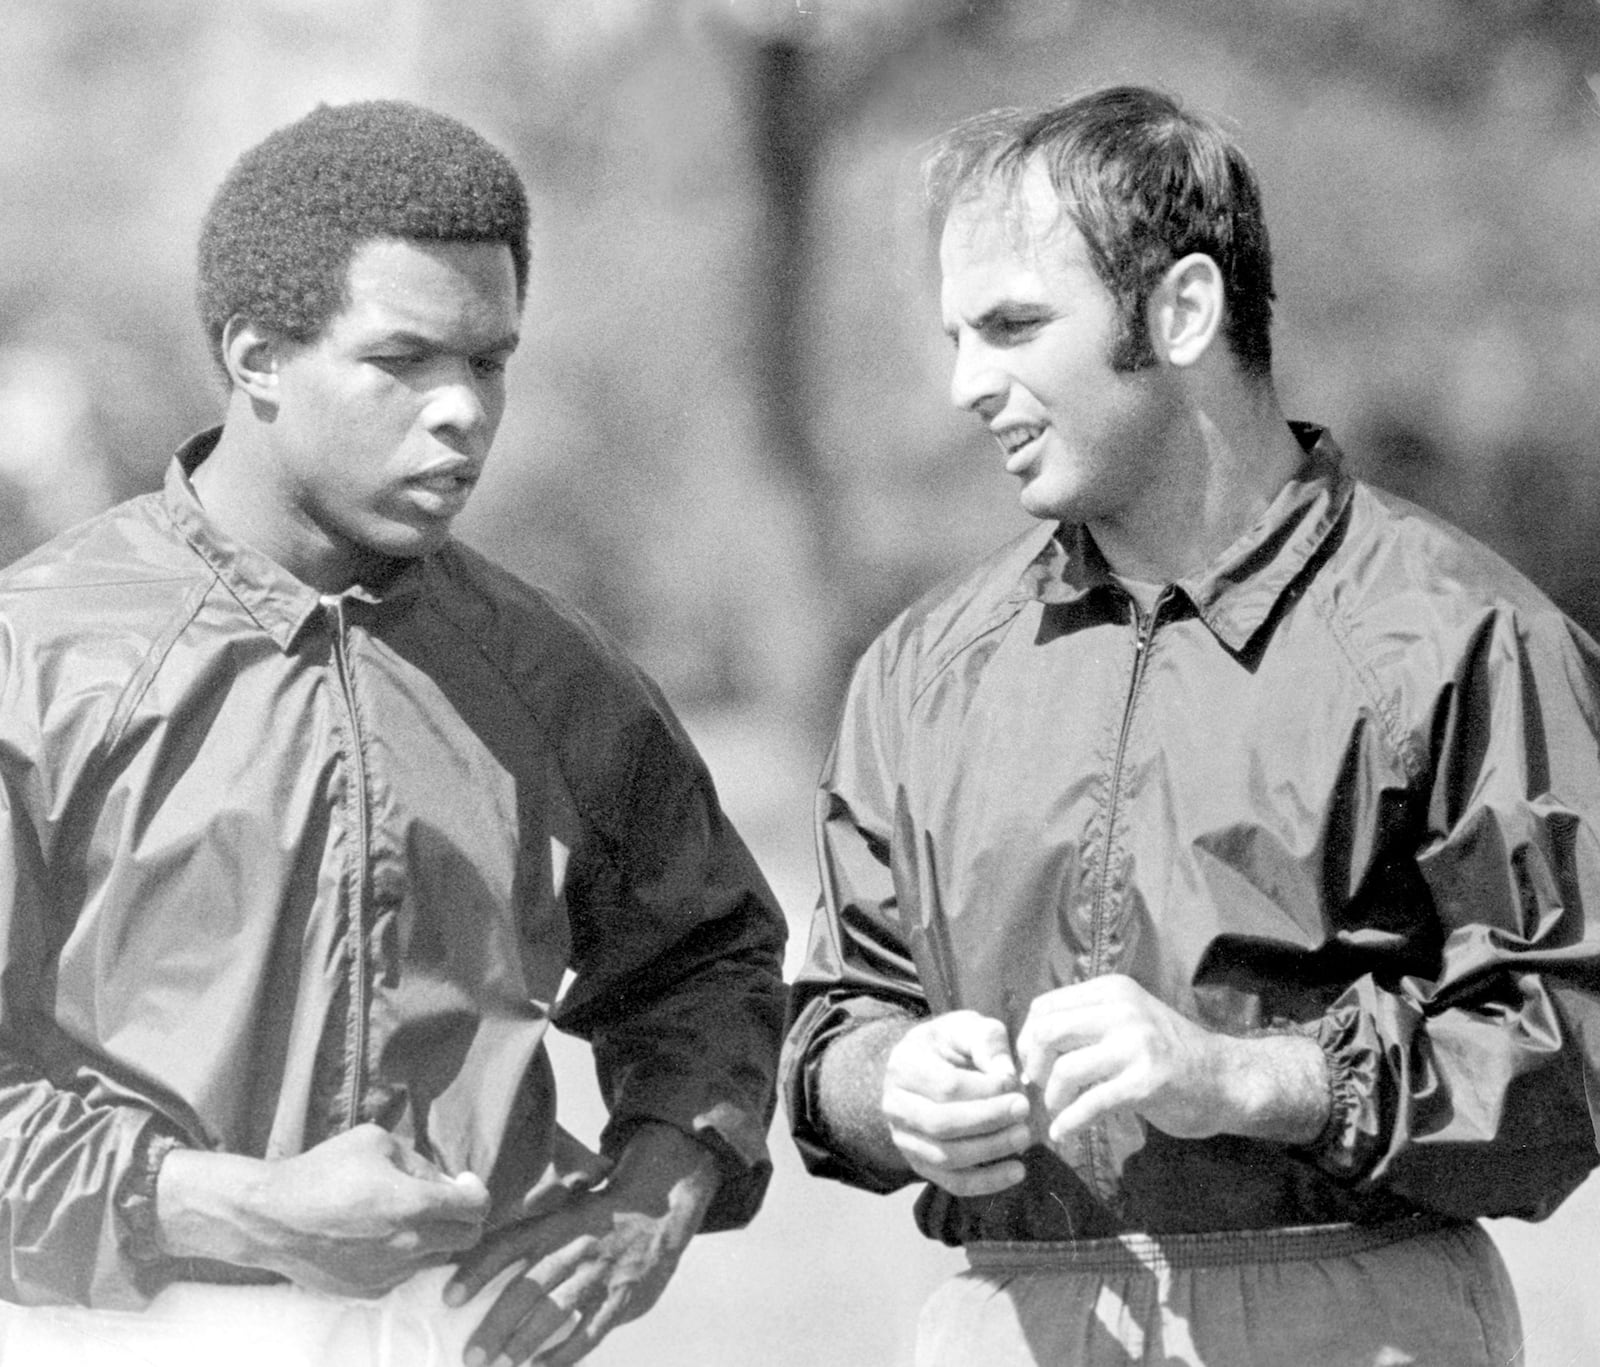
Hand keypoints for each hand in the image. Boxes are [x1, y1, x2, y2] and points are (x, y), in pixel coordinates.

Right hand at [157, 1123, 490, 1296]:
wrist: (271, 1218)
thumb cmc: (322, 1171)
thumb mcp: (376, 1143)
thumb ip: (418, 1161)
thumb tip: (444, 1181)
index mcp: (414, 1205)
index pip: (476, 1208)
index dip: (476, 1192)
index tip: (463, 1183)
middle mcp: (409, 1246)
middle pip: (467, 1238)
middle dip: (464, 1218)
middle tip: (443, 1200)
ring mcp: (390, 1272)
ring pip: (436, 1257)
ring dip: (433, 1237)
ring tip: (402, 1216)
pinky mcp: (371, 1290)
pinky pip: (405, 1273)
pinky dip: (404, 1255)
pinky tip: (377, 1236)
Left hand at [444, 1122, 718, 1365]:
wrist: (657, 1206)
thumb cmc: (594, 1218)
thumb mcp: (560, 1215)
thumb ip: (523, 1239)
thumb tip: (468, 1262)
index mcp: (553, 1224)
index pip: (507, 1245)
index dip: (476, 1270)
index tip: (448, 1298)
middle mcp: (574, 1247)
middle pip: (529, 1286)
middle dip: (497, 1323)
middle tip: (470, 1355)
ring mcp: (600, 1273)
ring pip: (558, 1309)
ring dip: (526, 1341)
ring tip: (501, 1365)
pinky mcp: (622, 1297)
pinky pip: (591, 1330)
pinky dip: (565, 1352)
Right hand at [880, 1010, 1031, 1196]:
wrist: (928, 1069)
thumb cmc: (953, 1046)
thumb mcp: (968, 1027)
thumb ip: (986, 1041)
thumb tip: (1005, 1074)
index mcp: (902, 1065)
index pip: (945, 1086)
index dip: (984, 1089)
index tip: (1014, 1083)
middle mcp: (895, 1106)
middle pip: (941, 1123)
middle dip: (988, 1120)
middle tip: (1024, 1109)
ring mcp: (904, 1139)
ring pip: (946, 1156)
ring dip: (991, 1150)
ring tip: (1023, 1136)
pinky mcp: (921, 1164)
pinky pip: (952, 1182)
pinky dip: (987, 1182)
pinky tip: (1017, 1171)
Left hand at [1013, 975, 1328, 1147]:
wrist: (1227, 1079)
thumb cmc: (1168, 1054)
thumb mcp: (1126, 1022)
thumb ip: (1086, 1024)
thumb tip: (1029, 1048)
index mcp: (1112, 991)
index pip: (1045, 1007)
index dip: (1028, 1040)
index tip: (1032, 1066)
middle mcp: (1122, 1009)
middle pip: (1048, 1033)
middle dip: (1034, 1067)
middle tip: (1041, 1090)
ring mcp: (1137, 1044)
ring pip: (1065, 1069)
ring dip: (1052, 1099)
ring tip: (1058, 1112)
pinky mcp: (1147, 1081)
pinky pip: (1092, 1103)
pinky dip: (1070, 1122)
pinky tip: (1064, 1134)